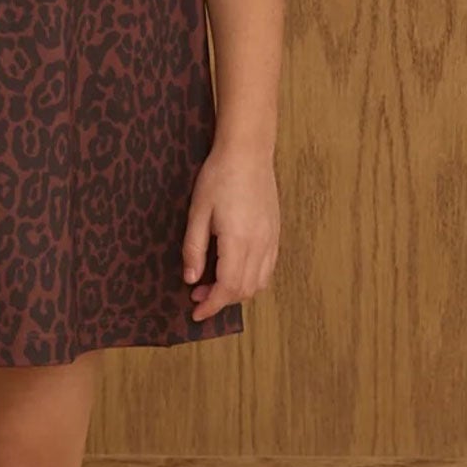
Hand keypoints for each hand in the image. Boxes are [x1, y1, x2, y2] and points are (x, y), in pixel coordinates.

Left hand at [181, 143, 279, 322]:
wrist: (248, 152)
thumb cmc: (219, 177)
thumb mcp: (197, 212)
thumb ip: (194, 248)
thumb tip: (191, 279)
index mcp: (238, 241)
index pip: (227, 287)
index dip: (211, 305)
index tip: (195, 313)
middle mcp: (260, 244)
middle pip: (244, 290)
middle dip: (220, 300)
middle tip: (197, 294)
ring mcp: (271, 239)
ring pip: (259, 283)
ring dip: (237, 292)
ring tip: (214, 284)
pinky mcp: (275, 233)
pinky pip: (268, 268)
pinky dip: (252, 279)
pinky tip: (235, 271)